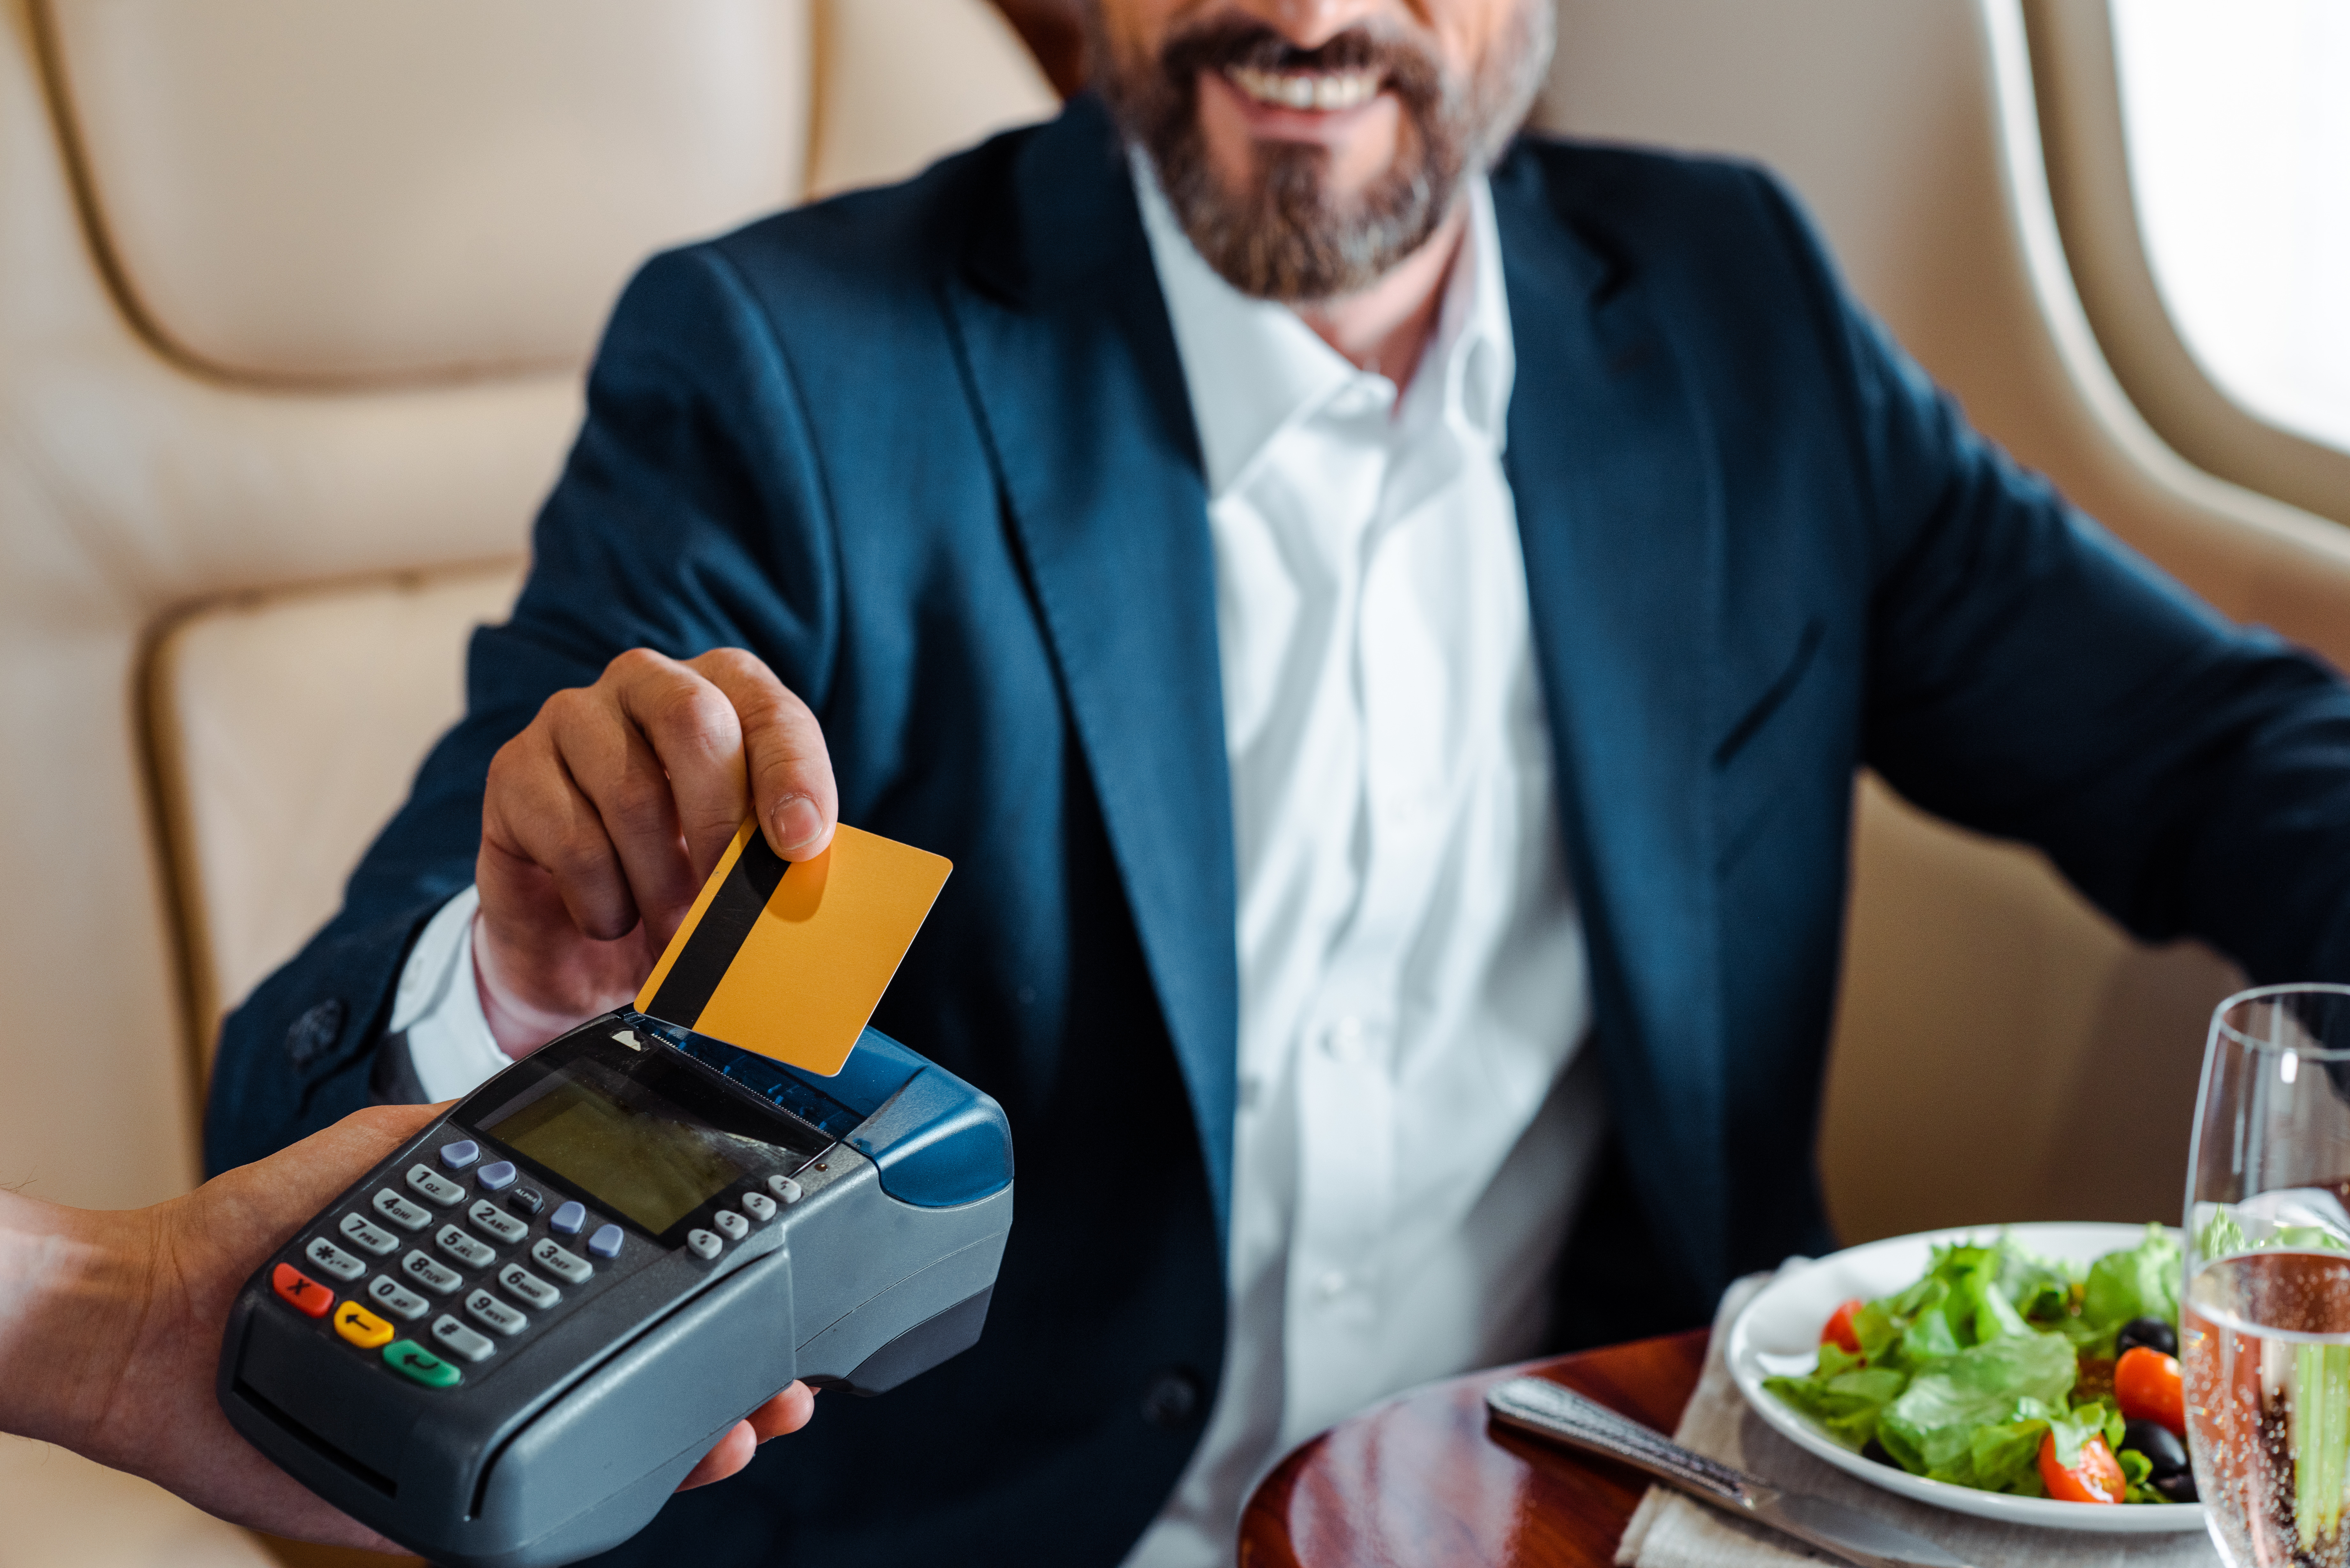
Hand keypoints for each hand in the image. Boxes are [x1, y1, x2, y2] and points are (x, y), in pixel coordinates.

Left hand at [0, 1103, 815, 1548]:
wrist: (158, 1322)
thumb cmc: (266, 1234)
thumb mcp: (395, 1149)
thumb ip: (479, 1125)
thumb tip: (574, 1081)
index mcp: (503, 1298)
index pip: (630, 1311)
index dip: (711, 1313)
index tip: (772, 1299)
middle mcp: (498, 1369)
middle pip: (640, 1395)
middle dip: (731, 1392)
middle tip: (787, 1389)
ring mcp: (468, 1438)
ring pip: (605, 1461)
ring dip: (691, 1448)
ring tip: (745, 1428)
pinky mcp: (423, 1505)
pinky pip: (522, 1522)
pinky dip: (596, 1509)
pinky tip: (653, 1478)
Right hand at [476, 648, 837, 1056]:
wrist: (580, 944)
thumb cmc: (681, 886)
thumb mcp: (743, 866)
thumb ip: (776, 849)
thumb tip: (804, 860)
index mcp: (722, 688)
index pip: (771, 713)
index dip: (792, 774)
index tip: (801, 843)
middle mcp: (644, 683)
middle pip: (693, 721)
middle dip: (720, 824)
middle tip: (729, 906)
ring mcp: (570, 717)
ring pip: (631, 792)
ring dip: (662, 884)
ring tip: (673, 932)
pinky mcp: (512, 770)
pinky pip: (571, 840)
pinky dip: (604, 901)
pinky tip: (610, 919)